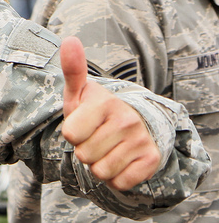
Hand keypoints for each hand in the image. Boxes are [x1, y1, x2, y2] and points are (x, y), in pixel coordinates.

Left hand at [60, 36, 161, 190]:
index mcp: (105, 102)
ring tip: (106, 149)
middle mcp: (127, 119)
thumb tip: (70, 39)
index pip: (70, 135)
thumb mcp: (79, 93)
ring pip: (100, 171)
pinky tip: (121, 161)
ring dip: (99, 165)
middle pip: (84, 156)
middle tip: (95, 138)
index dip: (72, 134)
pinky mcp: (152, 160)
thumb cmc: (95, 112)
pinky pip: (119, 183)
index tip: (83, 125)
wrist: (131, 127)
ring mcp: (141, 140)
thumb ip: (72, 70)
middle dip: (85, 151)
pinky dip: (116, 178)